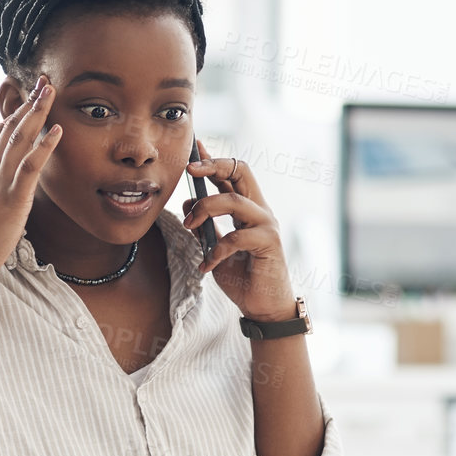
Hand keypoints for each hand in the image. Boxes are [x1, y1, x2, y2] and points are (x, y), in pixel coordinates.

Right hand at [0, 73, 61, 283]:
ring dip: (37, 113)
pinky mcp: (13, 197)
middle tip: (43, 82)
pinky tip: (57, 131)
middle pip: (11, 128)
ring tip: (50, 92)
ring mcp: (1, 182)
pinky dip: (44, 146)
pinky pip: (31, 166)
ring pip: (20, 139)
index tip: (27, 96)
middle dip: (28, 103)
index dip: (14, 113)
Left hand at [182, 139, 298, 322]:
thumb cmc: (243, 277)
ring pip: (235, 201)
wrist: (263, 307)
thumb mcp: (215, 249)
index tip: (194, 147)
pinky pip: (236, 237)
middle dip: (214, 165)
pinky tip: (206, 265)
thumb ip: (204, 228)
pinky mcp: (269, 243)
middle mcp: (260, 211)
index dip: (213, 159)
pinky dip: (216, 250)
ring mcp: (267, 225)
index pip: (232, 174)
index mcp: (248, 209)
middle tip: (190, 169)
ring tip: (188, 224)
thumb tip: (186, 205)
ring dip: (205, 209)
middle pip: (241, 171)